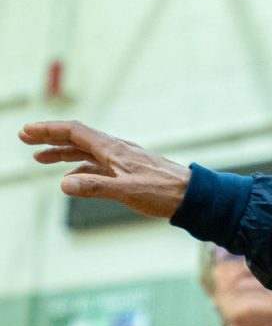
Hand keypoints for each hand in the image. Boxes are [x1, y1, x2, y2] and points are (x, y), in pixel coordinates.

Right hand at [18, 120, 190, 217]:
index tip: (27, 131)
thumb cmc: (164, 192)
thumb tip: (63, 183)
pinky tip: (70, 179)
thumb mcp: (127, 191)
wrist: (192, 196)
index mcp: (114, 150)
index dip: (49, 130)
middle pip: (77, 138)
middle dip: (50, 137)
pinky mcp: (129, 172)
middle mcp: (117, 151)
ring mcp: (123, 161)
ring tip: (39, 158)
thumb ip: (95, 187)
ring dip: (62, 153)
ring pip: (86, 152)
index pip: (76, 132)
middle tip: (24, 138)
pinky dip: (80, 169)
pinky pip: (98, 166)